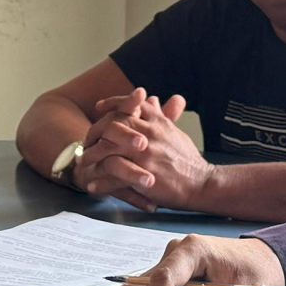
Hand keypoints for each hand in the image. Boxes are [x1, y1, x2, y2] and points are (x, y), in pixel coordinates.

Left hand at [74, 89, 211, 211]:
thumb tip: (151, 100)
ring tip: (83, 164)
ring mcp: (145, 155)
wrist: (202, 183)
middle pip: (114, 124)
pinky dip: (102, 182)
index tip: (100, 108)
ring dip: (93, 156)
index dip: (113, 104)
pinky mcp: (143, 176)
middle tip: (86, 140)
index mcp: (157, 123)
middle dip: (96, 131)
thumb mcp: (174, 131)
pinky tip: (92, 185)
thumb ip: (160, 115)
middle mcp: (149, 135)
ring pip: (110, 149)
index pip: (130, 106)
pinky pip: (115, 176)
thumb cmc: (188, 159)